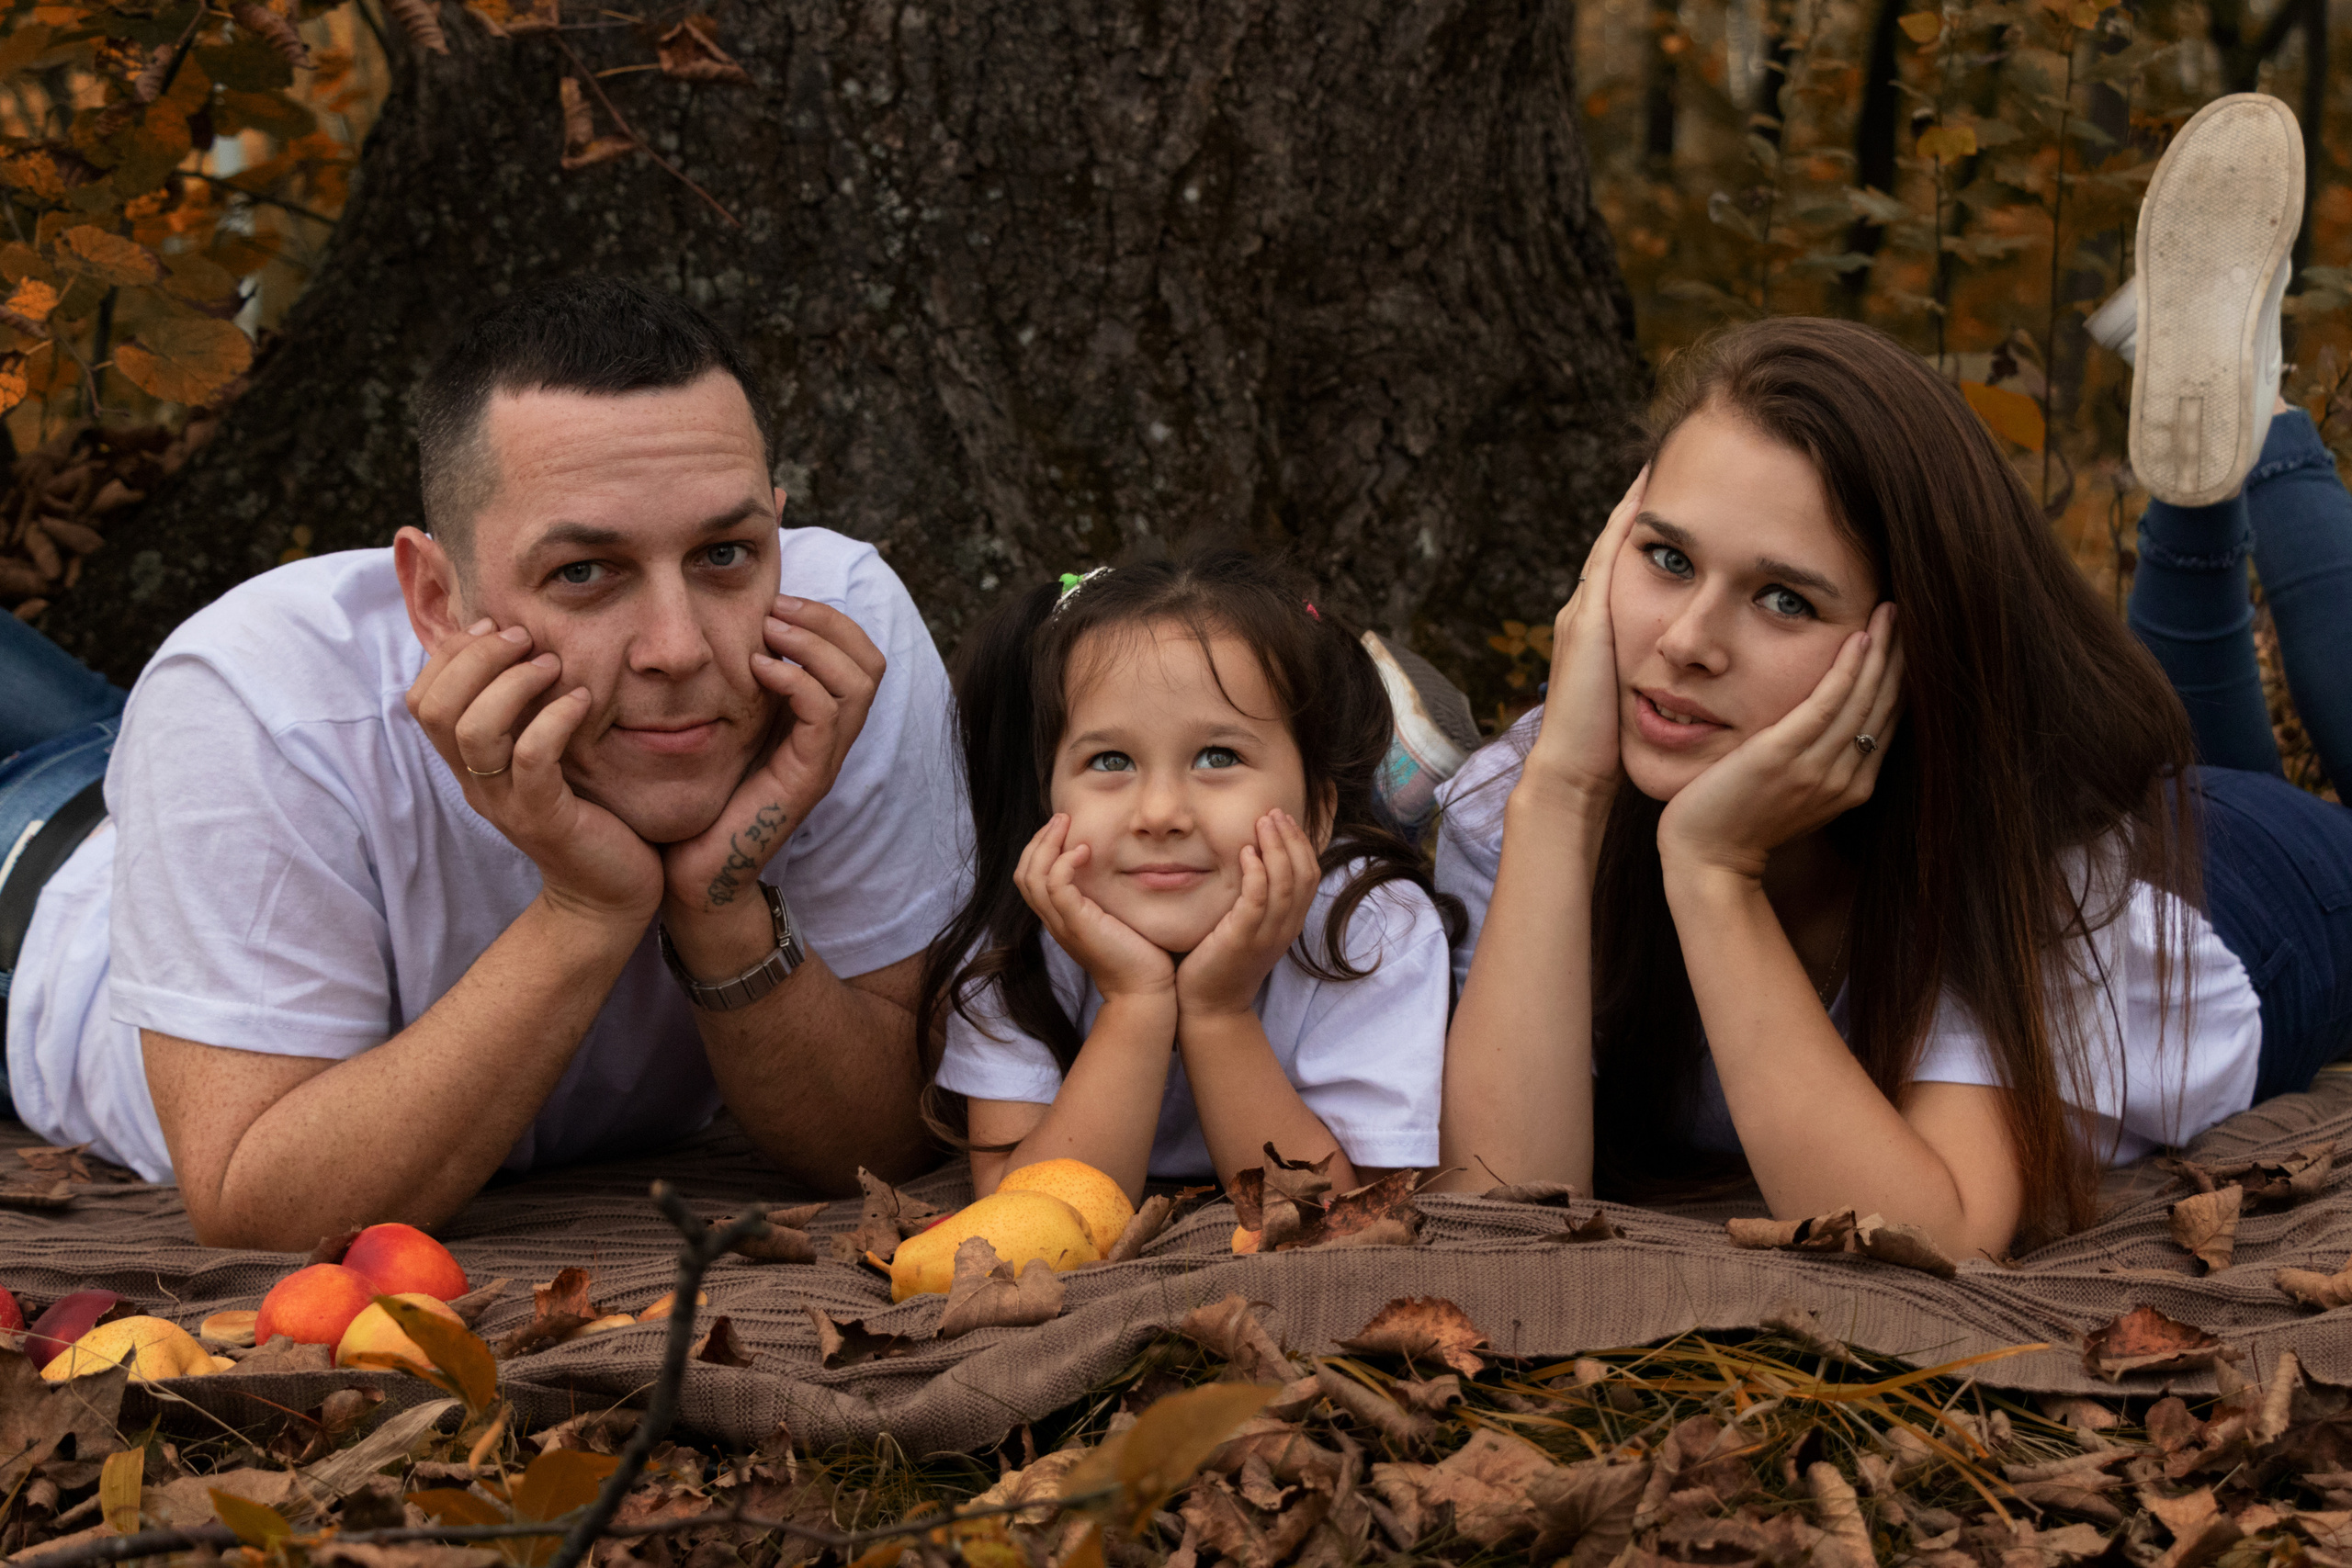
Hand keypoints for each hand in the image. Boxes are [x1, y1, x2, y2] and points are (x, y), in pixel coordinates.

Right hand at [406, 618, 660, 927]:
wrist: (609, 893)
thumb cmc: (586, 814)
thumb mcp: (546, 757)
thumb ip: (526, 714)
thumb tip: (521, 647)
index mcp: (468, 765)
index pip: (421, 699)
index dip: (450, 654)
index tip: (496, 628)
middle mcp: (476, 783)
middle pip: (436, 708)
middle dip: (475, 658)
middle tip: (523, 638)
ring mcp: (505, 803)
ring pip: (474, 730)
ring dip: (512, 684)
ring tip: (553, 665)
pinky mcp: (544, 818)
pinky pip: (531, 759)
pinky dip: (554, 719)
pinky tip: (584, 701)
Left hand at [662, 596, 887, 917]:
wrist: (691, 867)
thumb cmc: (700, 794)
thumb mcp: (724, 724)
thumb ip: (739, 682)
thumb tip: (728, 625)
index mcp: (818, 723)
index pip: (859, 656)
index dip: (829, 619)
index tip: (778, 602)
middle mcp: (832, 740)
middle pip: (870, 663)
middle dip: (827, 622)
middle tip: (777, 609)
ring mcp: (823, 760)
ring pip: (858, 683)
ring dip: (814, 644)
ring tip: (769, 632)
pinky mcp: (806, 778)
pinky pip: (824, 715)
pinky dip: (797, 680)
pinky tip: (758, 667)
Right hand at [1016, 814, 1175, 1000]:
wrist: (1144, 991)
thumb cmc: (1139, 956)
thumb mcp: (1116, 919)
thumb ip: (1106, 898)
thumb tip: (1117, 869)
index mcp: (1060, 919)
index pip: (1030, 878)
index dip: (1039, 849)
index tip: (1063, 828)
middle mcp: (1054, 921)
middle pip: (1023, 874)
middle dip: (1038, 840)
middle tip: (1061, 818)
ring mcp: (1063, 924)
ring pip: (1032, 876)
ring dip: (1046, 844)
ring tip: (1067, 824)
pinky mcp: (1078, 925)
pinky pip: (1055, 886)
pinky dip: (1063, 862)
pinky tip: (1084, 851)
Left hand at [1174, 810, 1320, 1018]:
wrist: (1210, 1006)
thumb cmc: (1222, 962)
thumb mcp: (1247, 927)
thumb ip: (1256, 899)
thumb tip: (1251, 861)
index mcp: (1289, 923)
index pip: (1309, 876)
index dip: (1300, 844)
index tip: (1285, 819)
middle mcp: (1285, 928)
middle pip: (1303, 874)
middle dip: (1291, 838)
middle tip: (1274, 813)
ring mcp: (1267, 935)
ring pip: (1285, 883)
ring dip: (1276, 847)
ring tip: (1263, 822)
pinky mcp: (1243, 939)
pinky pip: (1257, 900)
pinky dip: (1256, 872)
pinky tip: (1246, 852)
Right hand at [1522, 466, 1648, 808]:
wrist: (1574, 773)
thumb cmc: (1610, 751)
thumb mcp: (1638, 703)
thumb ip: (1658, 680)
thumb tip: (1697, 675)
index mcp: (1599, 635)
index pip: (1627, 573)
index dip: (1651, 538)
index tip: (1678, 502)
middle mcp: (1585, 615)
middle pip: (1616, 548)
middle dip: (1638, 507)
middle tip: (1668, 462)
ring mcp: (1582, 614)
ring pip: (1611, 544)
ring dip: (1633, 505)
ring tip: (1658, 463)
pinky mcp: (1587, 622)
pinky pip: (1609, 559)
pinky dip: (1626, 524)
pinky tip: (1647, 495)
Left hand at [1657, 602, 1904, 880]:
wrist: (1708, 858)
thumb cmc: (1741, 821)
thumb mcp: (1793, 792)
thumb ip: (1817, 761)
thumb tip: (1829, 729)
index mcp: (1853, 786)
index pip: (1889, 720)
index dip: (1901, 676)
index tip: (1906, 639)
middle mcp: (1846, 778)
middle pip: (1886, 704)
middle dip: (1901, 655)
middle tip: (1906, 611)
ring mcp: (1818, 768)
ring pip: (1865, 698)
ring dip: (1882, 650)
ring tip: (1890, 611)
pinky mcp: (1784, 756)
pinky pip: (1827, 704)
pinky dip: (1848, 669)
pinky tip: (1860, 638)